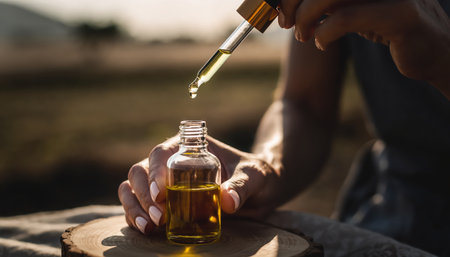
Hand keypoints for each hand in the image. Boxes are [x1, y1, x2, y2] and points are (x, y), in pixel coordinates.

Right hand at [118, 136, 279, 233]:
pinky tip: (145, 229)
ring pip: (132, 186)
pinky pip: (137, 203)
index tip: (161, 194)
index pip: (162, 152)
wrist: (259, 190)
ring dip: (134, 205)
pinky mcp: (163, 200)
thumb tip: (227, 202)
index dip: (155, 171)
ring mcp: (164, 180)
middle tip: (159, 217)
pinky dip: (134, 215)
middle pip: (141, 169)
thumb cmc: (256, 176)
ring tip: (149, 226)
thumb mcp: (254, 177)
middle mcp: (172, 160)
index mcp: (191, 147)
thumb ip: (243, 185)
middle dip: (143, 193)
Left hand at [278, 0, 449, 96]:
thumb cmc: (389, 26)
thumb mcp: (353, 7)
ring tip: (304, 35)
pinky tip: (321, 43)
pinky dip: (324, 32)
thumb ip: (328, 1)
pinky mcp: (400, 14)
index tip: (282, 9)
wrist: (434, 51)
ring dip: (306, 18)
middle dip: (293, 1)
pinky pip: (346, 18)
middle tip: (286, 22)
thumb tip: (289, 5)